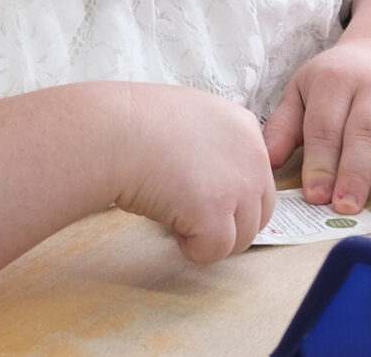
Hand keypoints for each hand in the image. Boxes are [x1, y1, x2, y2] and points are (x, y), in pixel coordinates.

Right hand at [110, 83, 276, 264]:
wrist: (111, 133)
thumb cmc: (133, 125)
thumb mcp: (190, 118)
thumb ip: (214, 145)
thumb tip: (214, 182)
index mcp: (244, 127)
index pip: (257, 179)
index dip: (228, 196)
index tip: (199, 193)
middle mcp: (251, 156)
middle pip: (258, 212)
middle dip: (226, 223)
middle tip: (188, 216)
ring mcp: (238, 186)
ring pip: (242, 237)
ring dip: (210, 237)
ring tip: (175, 218)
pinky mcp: (216, 214)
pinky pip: (216, 251)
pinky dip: (194, 250)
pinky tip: (170, 227)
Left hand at [261, 38, 370, 213]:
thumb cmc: (338, 81)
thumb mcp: (302, 92)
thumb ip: (283, 127)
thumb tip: (267, 164)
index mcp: (336, 80)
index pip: (325, 125)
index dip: (321, 162)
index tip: (316, 197)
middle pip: (368, 128)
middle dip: (357, 169)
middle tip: (348, 206)